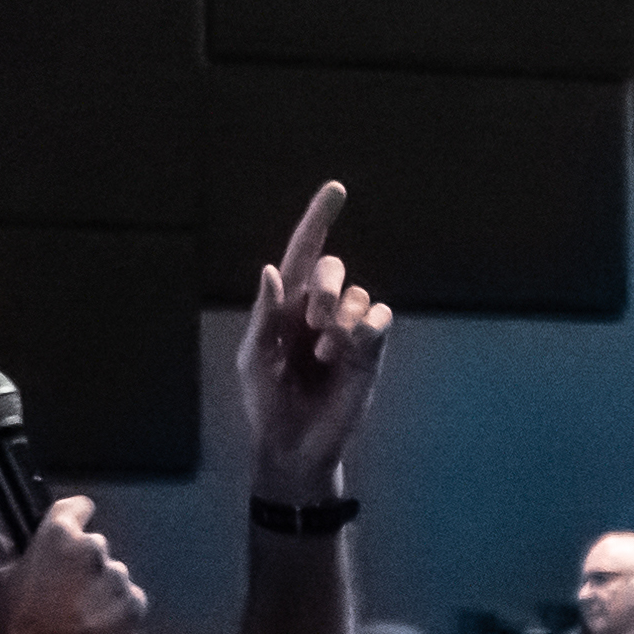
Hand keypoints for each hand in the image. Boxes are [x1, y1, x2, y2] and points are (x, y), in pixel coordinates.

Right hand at [0, 494, 148, 633]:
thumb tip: (36, 557)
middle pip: (94, 547)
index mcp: (59, 535)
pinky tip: (101, 629)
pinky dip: (119, 610)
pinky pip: (129, 600)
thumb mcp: (3, 580)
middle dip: (84, 563)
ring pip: (113, 575)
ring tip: (84, 616)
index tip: (76, 523)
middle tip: (68, 590)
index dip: (76, 515)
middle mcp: (94, 548)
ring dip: (102, 588)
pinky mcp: (136, 605)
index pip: (77, 506)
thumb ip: (27, 559)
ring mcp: (118, 577)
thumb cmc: (11, 625)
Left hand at [238, 181, 394, 502]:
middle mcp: (320, 309)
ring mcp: (348, 328)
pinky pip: (380, 318)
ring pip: (358, 295)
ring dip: (341, 323)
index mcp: (287, 304)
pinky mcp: (371, 350)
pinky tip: (348, 354)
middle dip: (327, 287)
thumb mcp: (253, 360)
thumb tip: (272, 270)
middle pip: (333, 267)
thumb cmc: (266, 401)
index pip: (304, 250)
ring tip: (324, 357)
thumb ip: (263, 315)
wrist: (294, 444)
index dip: (320, 217)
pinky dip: (367, 330)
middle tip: (314, 321)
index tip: (337, 189)